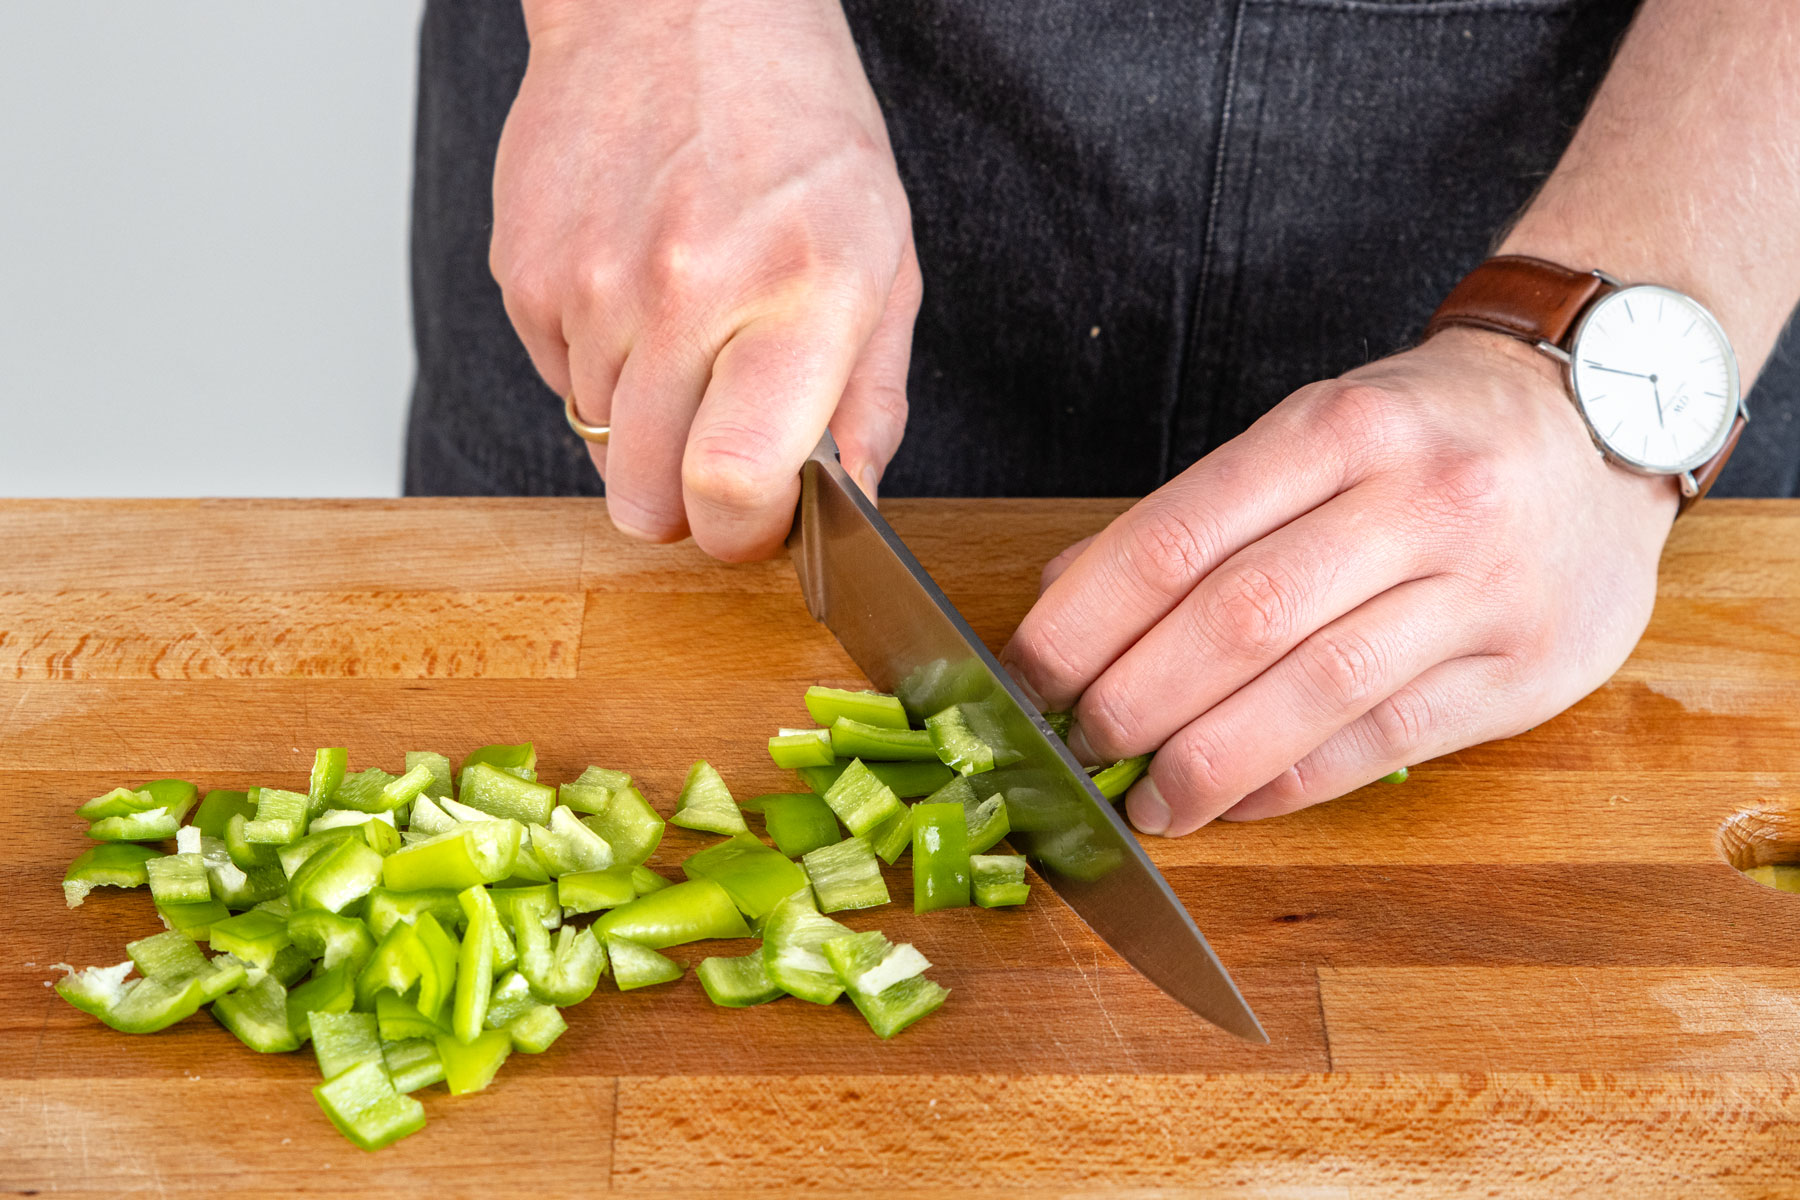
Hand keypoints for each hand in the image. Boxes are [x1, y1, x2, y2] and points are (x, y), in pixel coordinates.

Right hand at [491, 0, 919, 559]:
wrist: (678, 6)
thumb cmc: (800, 130)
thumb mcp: (885, 257)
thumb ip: (872, 398)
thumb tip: (852, 504)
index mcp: (797, 291)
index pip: (733, 484)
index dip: (743, 533)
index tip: (760, 518)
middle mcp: (684, 290)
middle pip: (646, 500)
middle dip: (688, 502)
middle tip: (724, 445)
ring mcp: (589, 283)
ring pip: (600, 447)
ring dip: (645, 422)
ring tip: (689, 328)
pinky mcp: (524, 273)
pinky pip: (559, 382)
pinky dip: (602, 367)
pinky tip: (639, 291)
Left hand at [1001, 329, 1677, 835]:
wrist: (1603, 424)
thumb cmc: (1425, 437)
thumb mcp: (1313, 432)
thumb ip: (1195, 516)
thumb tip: (1062, 600)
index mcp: (1339, 427)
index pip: (1181, 535)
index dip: (1087, 619)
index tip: (1025, 675)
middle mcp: (1416, 498)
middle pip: (1241, 617)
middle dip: (1135, 697)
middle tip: (1074, 747)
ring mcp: (1482, 586)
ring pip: (1317, 688)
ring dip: (1209, 760)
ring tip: (1145, 801)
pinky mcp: (1527, 667)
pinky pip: (1386, 740)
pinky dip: (1294, 781)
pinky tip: (1236, 803)